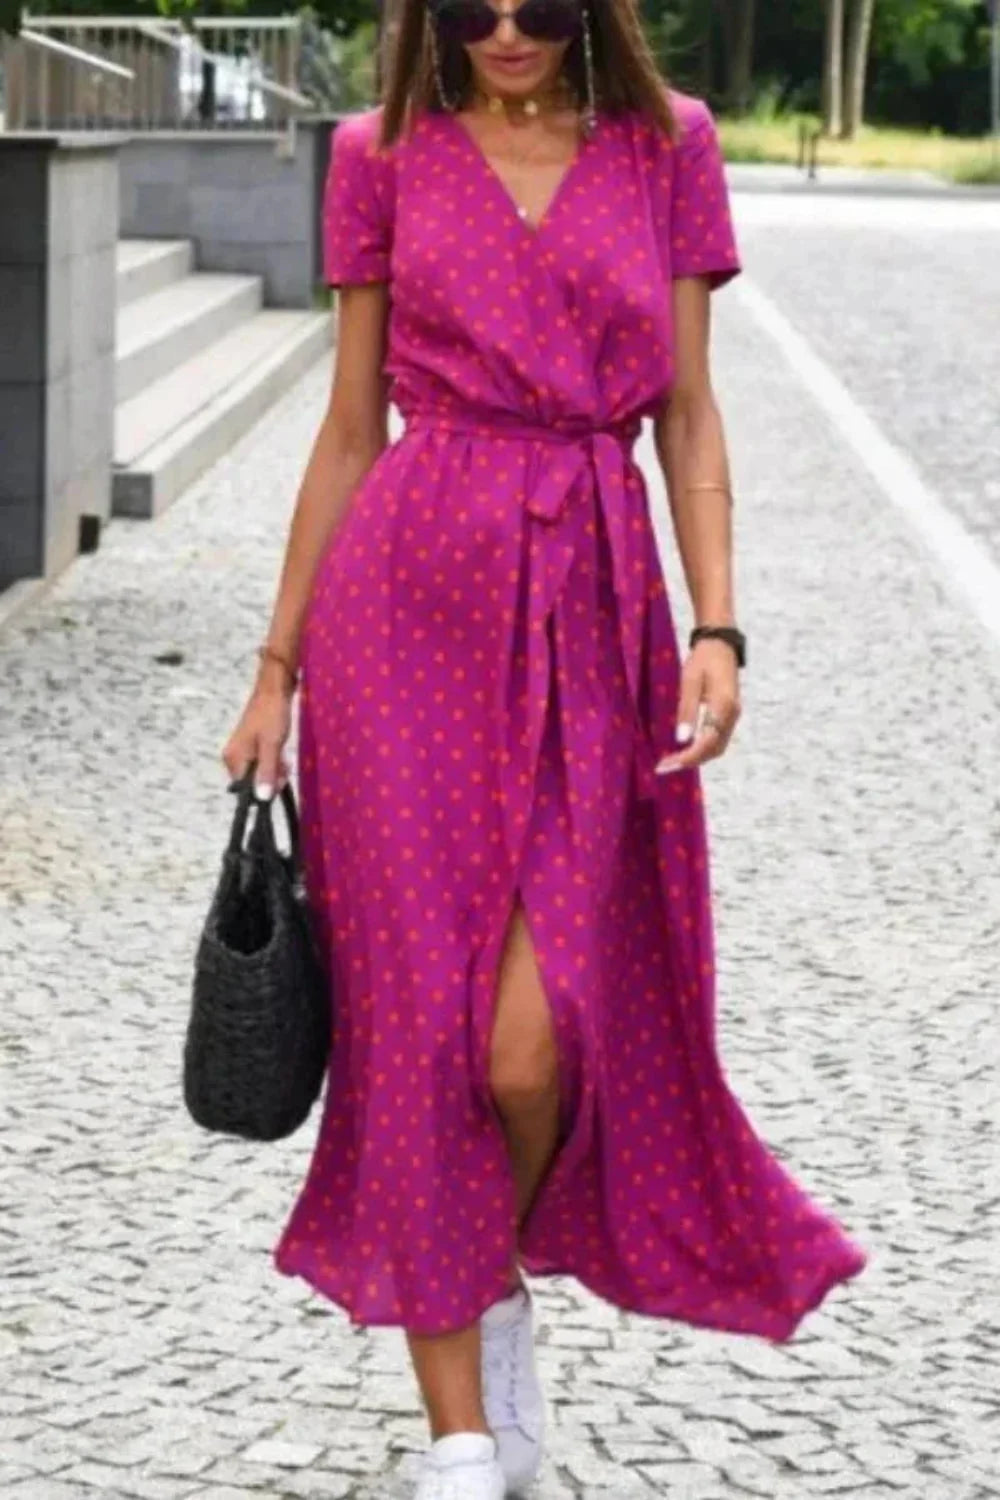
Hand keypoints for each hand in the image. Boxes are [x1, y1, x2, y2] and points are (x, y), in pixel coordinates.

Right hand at [221, 665, 293, 799]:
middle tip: (285, 765)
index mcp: (234, 758)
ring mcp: (242, 752)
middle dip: (271, 778)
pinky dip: (273, 762)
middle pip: (252, 782)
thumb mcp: (271, 745)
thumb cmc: (272, 715)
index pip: (246, 789)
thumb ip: (266, 771)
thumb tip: (262, 798)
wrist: (274, 690)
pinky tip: (282, 755)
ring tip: (285, 758)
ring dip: (274, 770)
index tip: (280, 779)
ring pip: (259, 773)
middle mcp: (233, 757)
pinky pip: (262, 763)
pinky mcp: (251, 746)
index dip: (264, 788)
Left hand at [655, 639, 740, 774]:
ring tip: (673, 760)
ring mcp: (733, 716)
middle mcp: (732, 715)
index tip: (668, 764)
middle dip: (690, 761)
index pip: (707, 742)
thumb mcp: (689, 682)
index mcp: (723, 706)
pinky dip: (702, 748)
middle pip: (714, 749)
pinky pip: (718, 739)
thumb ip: (686, 710)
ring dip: (696, 757)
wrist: (720, 644)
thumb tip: (682, 740)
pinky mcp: (729, 714)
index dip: (688, 757)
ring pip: (717, 747)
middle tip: (665, 765)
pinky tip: (685, 748)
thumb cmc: (702, 660)